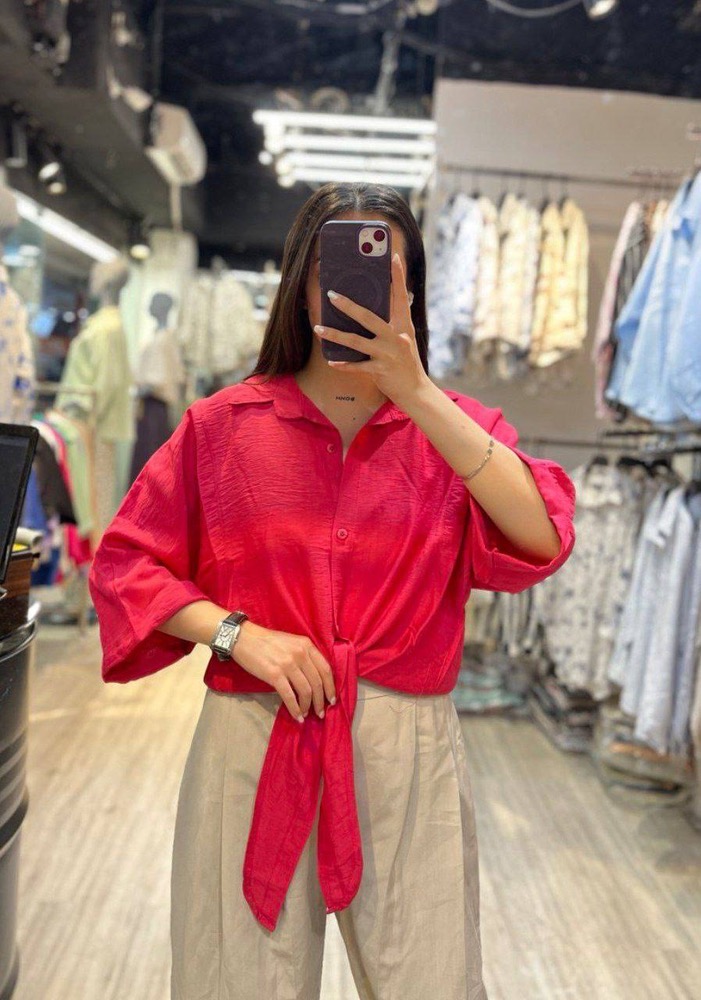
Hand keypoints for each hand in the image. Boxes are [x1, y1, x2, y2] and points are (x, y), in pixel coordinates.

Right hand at [233, 621, 336, 722]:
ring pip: (305, 691)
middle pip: (317, 682)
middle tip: (321, 713)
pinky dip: (295, 709)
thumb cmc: (267, 641)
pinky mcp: (274, 675)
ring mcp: (288, 664)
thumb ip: (304, 656)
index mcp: (306, 645)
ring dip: (308, 706)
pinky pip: (289, 696)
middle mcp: (300, 654)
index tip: (331, 699)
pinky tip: (296, 716)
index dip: (331, 687)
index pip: (325, 669)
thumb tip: (314, 679)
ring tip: (307, 715)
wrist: (244, 638)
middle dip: (321, 701)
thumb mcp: (291, 643)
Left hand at [313, 252, 429, 406]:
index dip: (397, 276)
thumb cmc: (406, 362)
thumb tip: (371, 309)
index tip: (393, 257)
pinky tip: (331, 361)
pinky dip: (343, 364)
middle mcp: (396, 337)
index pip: (400, 297)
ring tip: (318, 328)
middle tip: (331, 295)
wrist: (416, 391)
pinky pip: (357, 366)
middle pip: (368, 317)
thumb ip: (391, 324)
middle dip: (348, 306)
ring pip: (356, 341)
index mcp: (403, 325)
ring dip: (335, 334)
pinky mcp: (380, 370)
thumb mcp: (404, 339)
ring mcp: (388, 354)